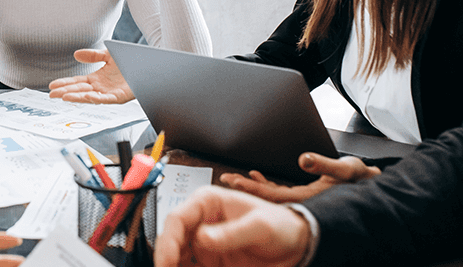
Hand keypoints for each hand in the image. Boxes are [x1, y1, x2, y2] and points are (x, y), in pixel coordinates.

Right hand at [47, 48, 134, 103]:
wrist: (147, 63)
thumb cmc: (129, 61)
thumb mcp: (107, 55)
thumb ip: (93, 55)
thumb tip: (76, 54)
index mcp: (97, 79)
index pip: (77, 83)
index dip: (64, 84)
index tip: (52, 86)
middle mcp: (101, 88)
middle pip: (80, 91)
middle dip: (65, 93)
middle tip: (51, 94)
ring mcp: (109, 93)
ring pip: (90, 97)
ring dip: (76, 98)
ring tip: (64, 97)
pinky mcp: (119, 97)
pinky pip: (105, 99)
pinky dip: (95, 98)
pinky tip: (86, 96)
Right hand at [154, 186, 310, 266]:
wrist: (296, 244)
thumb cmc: (281, 226)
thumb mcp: (262, 226)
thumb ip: (234, 232)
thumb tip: (202, 238)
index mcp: (208, 202)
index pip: (177, 219)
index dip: (168, 241)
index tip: (167, 262)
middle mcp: (201, 222)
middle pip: (172, 240)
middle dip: (166, 258)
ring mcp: (203, 244)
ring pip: (177, 257)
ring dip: (173, 266)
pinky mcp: (209, 261)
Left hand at [222, 153, 380, 202]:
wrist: (372, 186)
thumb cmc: (361, 180)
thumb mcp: (344, 169)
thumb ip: (323, 164)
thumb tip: (303, 160)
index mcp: (306, 199)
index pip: (270, 196)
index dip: (249, 189)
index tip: (232, 181)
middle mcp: (300, 203)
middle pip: (264, 198)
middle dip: (244, 189)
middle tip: (225, 179)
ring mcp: (300, 201)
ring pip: (269, 196)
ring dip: (251, 187)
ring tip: (234, 179)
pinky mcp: (303, 195)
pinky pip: (279, 192)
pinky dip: (266, 184)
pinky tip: (256, 175)